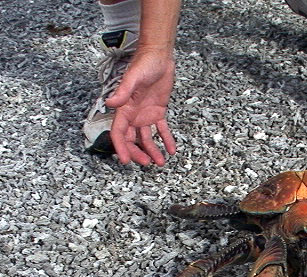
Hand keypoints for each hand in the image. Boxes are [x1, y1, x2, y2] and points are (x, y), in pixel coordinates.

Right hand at [106, 48, 176, 166]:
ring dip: (152, 150)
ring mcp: (145, 114)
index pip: (119, 133)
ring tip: (160, 162)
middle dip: (138, 152)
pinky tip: (171, 150)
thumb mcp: (133, 78)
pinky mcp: (158, 112)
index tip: (125, 161)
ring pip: (146, 138)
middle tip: (147, 163)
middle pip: (132, 139)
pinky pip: (162, 129)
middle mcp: (133, 114)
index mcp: (124, 109)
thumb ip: (122, 92)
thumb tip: (110, 104)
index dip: (121, 147)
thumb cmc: (143, 64)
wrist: (159, 57)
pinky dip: (166, 140)